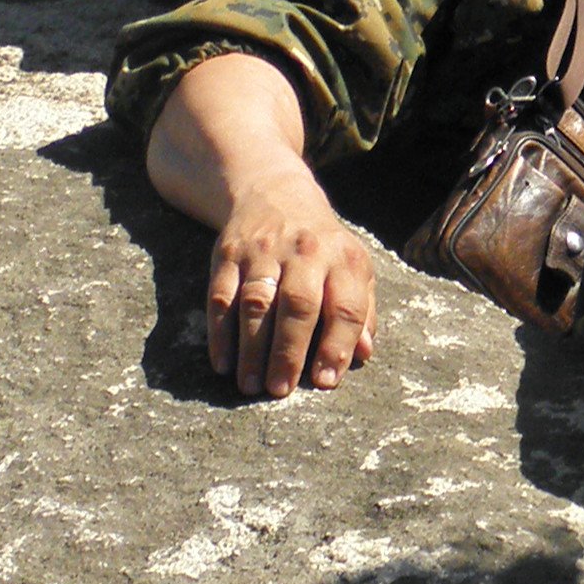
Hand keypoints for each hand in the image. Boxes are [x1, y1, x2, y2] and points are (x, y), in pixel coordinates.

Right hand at [205, 180, 382, 397]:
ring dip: (251, 348)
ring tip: (250, 386)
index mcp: (342, 258)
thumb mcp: (352, 266)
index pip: (346, 306)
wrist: (273, 193)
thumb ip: (362, 310)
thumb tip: (363, 354)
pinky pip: (221, 296)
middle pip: (298, 305)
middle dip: (289, 351)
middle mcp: (305, 252)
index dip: (337, 345)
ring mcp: (263, 252)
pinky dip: (219, 332)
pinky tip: (223, 363)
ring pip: (256, 303)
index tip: (325, 381)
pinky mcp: (228, 254)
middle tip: (280, 390)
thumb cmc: (321, 246)